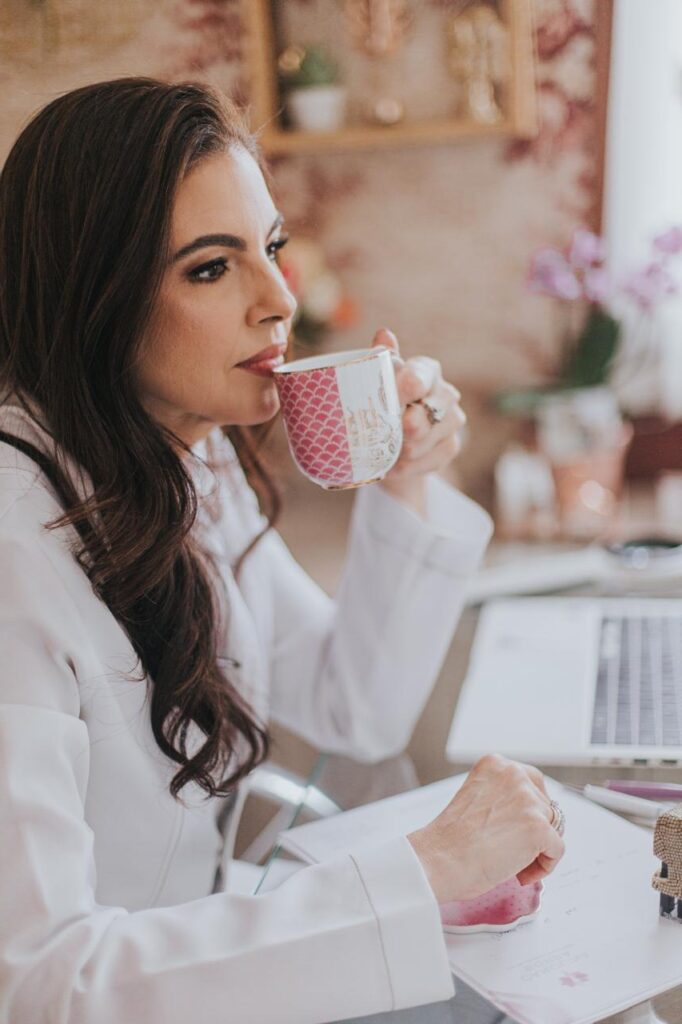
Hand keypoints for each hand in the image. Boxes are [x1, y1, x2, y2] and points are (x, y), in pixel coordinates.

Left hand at [371, 328, 465, 515]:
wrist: (390, 448)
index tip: (404, 389)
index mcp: (426, 371)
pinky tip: (395, 467)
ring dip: (410, 447)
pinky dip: (413, 465)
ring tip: (390, 452)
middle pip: (435, 406)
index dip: (415, 381)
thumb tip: (384, 334)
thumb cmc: (382, 408)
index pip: (424, 373)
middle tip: (401, 429)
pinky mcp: (451, 445)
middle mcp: (445, 392)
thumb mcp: (376, 386)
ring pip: (435, 434)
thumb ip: (380, 362)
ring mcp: (452, 420)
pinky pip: (435, 457)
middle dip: (416, 420)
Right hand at [407, 754, 564, 903]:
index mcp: (495, 764)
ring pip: (553, 828)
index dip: (528, 810)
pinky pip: (557, 850)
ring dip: (537, 849)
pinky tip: (520, 872)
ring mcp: (528, 800)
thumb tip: (528, 815)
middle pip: (545, 805)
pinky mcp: (538, 827)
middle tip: (513, 848)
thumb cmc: (450, 840)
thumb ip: (502, 797)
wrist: (438, 860)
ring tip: (512, 862)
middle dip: (534, 829)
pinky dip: (544, 866)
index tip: (517, 826)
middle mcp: (513, 775)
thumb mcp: (477, 799)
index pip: (531, 782)